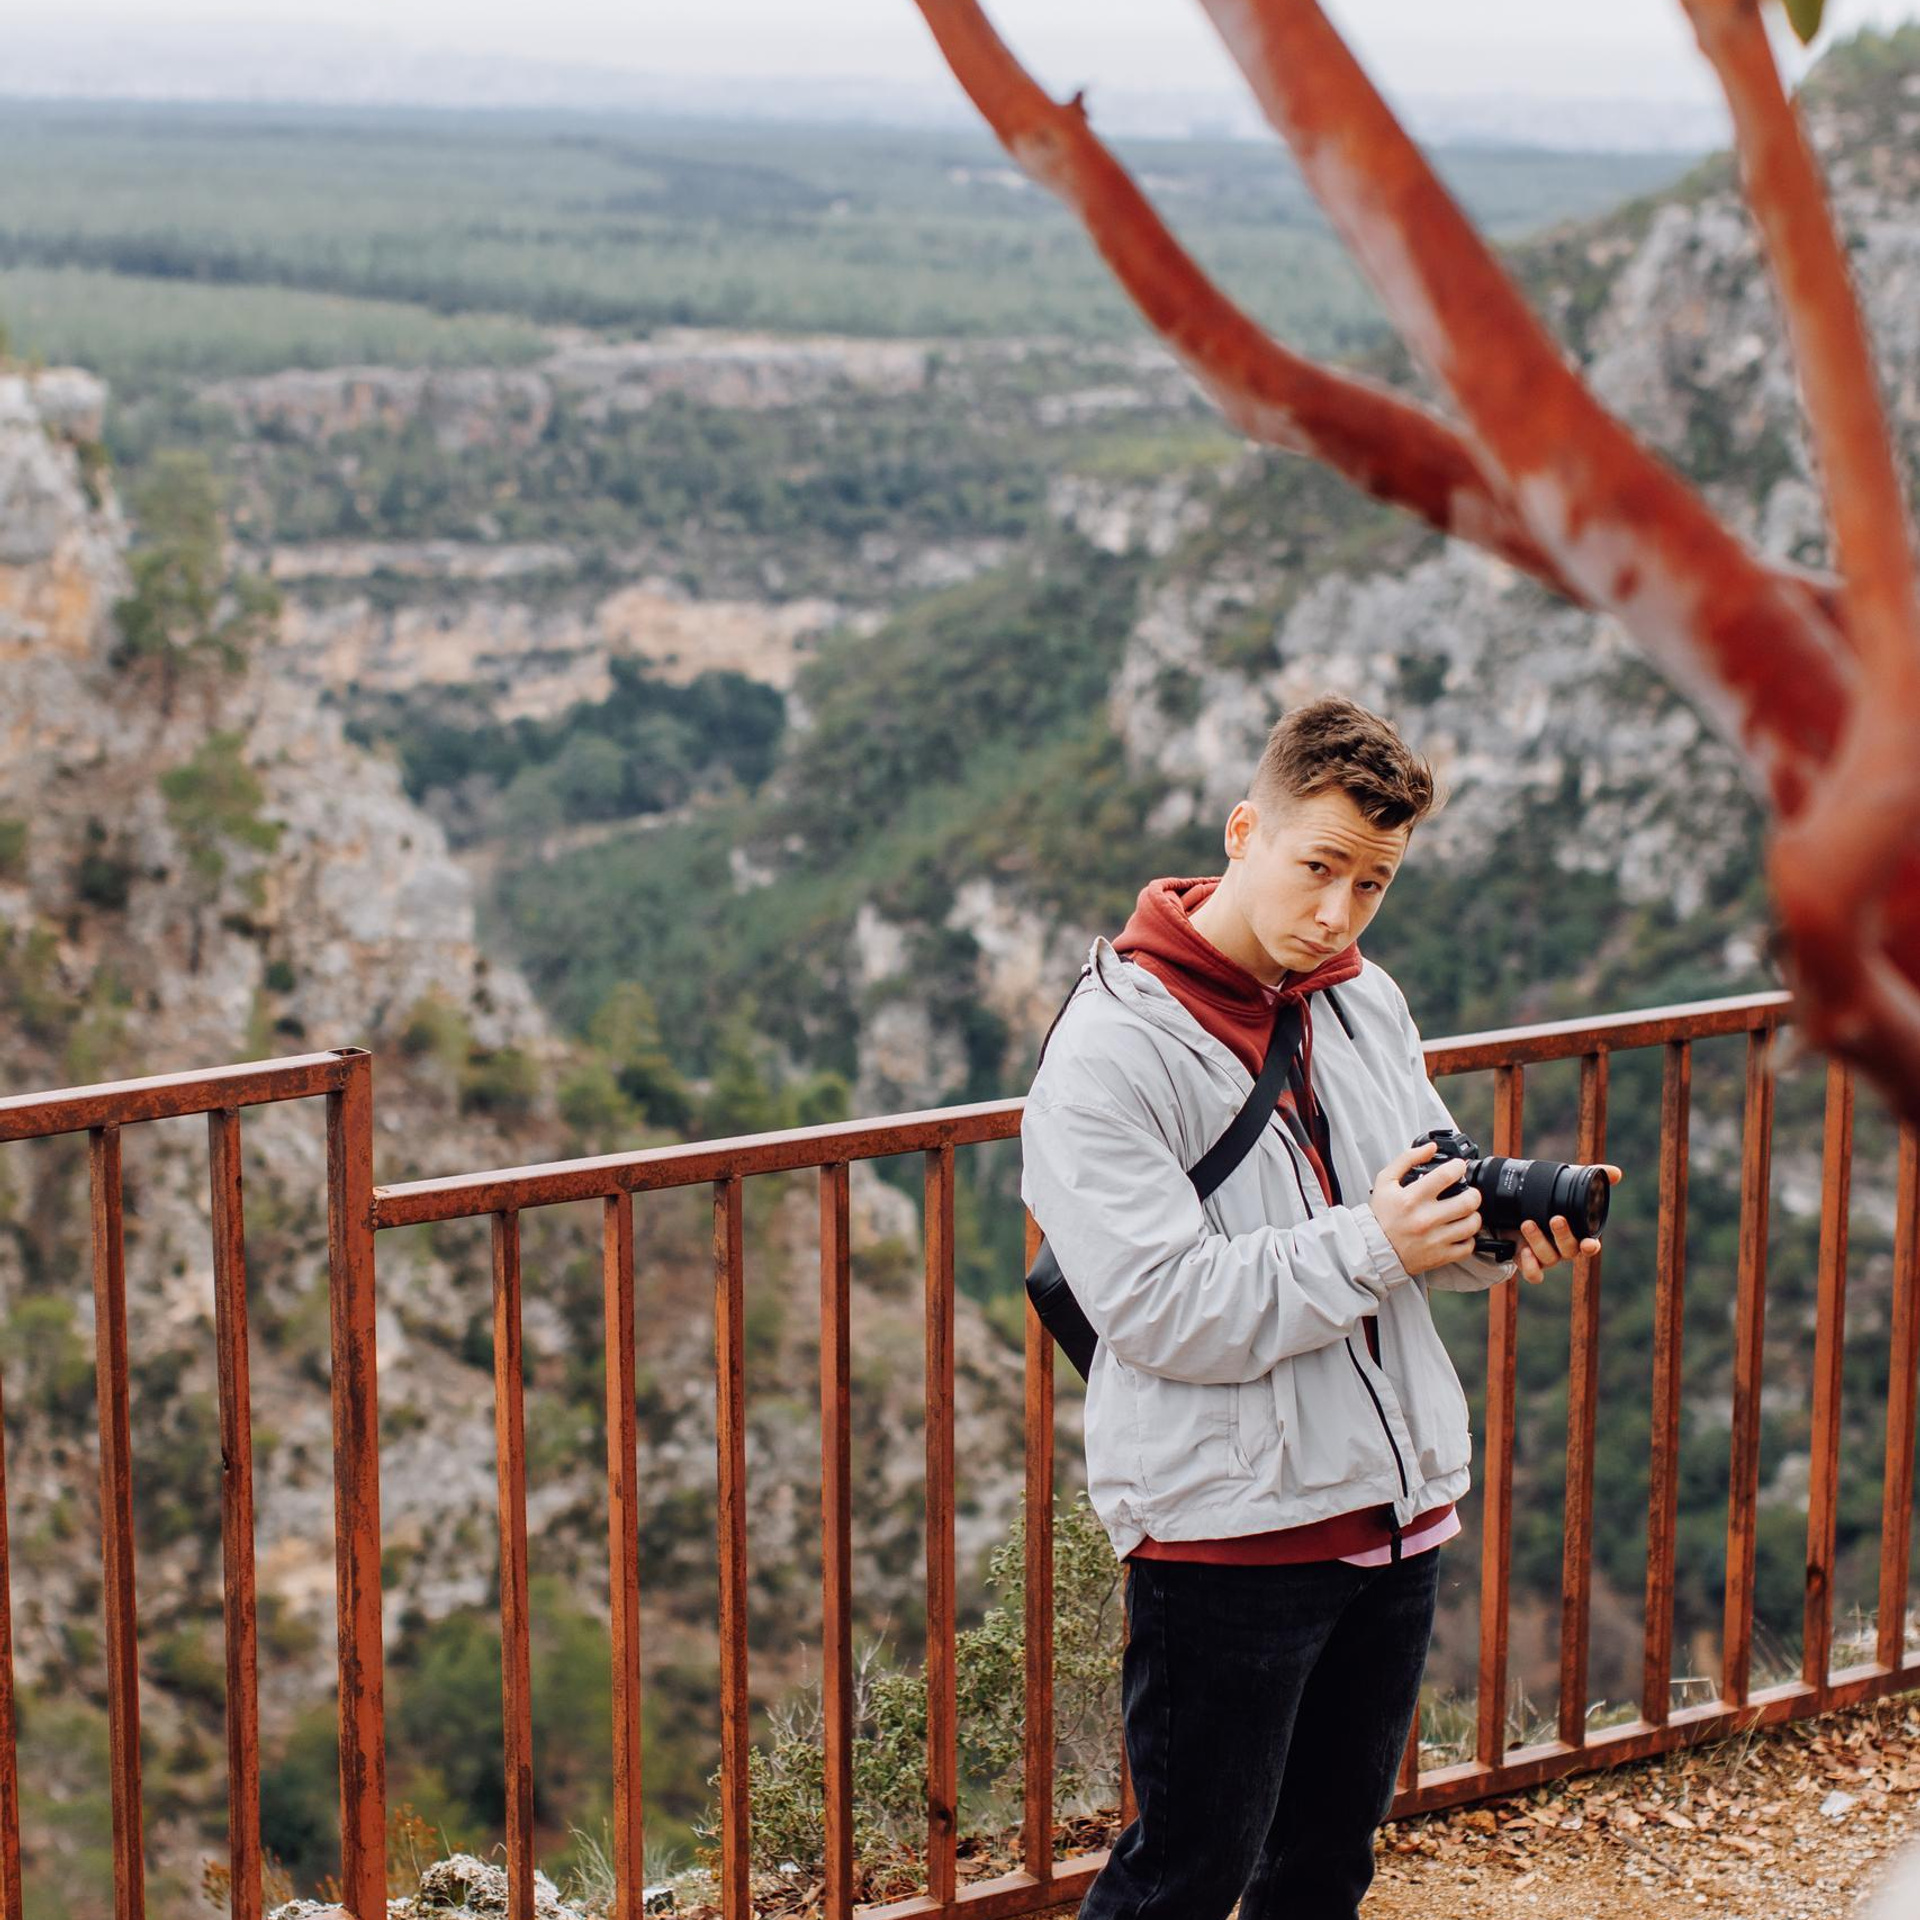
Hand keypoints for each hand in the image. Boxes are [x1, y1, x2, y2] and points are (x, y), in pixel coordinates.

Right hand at [1371, 1140, 1484, 1277]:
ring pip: (1472, 1224)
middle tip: (1468, 1192)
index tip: (1459, 1167)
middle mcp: (1425, 1218)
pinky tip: (1460, 1232)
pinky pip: (1468, 1247)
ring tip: (1465, 1213)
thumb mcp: (1385, 1181)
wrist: (1373, 1250)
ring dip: (1473, 1215)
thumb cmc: (1380, 1216)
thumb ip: (1406, 1159)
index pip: (1447, 1176)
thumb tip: (1430, 1147)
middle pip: (1468, 1201)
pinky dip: (1469, 1238)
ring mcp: (1435, 1239)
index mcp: (1412, 1198)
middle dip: (1473, 1193)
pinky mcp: (1440, 1256)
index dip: (1459, 1167)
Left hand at [1513, 1165, 1622, 1283]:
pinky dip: (1530, 1267)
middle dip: (1564, 1236)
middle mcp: (1563, 1248)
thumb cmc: (1549, 1203)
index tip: (1589, 1244)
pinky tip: (1524, 1251)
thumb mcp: (1567, 1187)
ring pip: (1548, 1257)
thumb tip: (1616, 1173)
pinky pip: (1533, 1274)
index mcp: (1576, 1234)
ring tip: (1527, 1223)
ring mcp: (1545, 1256)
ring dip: (1538, 1241)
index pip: (1589, 1245)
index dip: (1591, 1247)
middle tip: (1556, 1219)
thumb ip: (1592, 1179)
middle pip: (1569, 1249)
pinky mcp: (1527, 1261)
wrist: (1514, 1214)